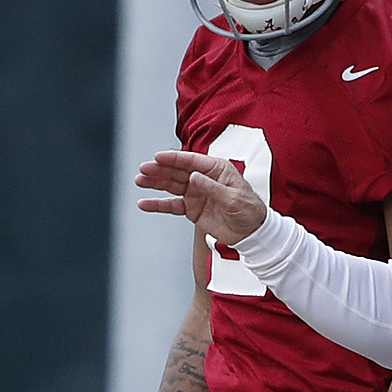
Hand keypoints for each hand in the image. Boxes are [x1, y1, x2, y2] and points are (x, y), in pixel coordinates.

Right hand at [136, 150, 267, 243]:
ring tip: (139, 180)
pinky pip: (172, 205)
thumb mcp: (233, 199)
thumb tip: (193, 177)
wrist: (252, 233)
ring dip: (155, 182)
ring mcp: (196, 192)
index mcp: (217, 169)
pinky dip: (158, 204)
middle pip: (178, 171)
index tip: (157, 157)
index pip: (192, 161)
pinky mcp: (192, 208)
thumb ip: (212, 188)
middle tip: (143, 170)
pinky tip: (144, 203)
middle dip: (160, 170)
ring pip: (171, 185)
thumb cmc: (249, 211)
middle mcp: (204, 178)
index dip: (174, 159)